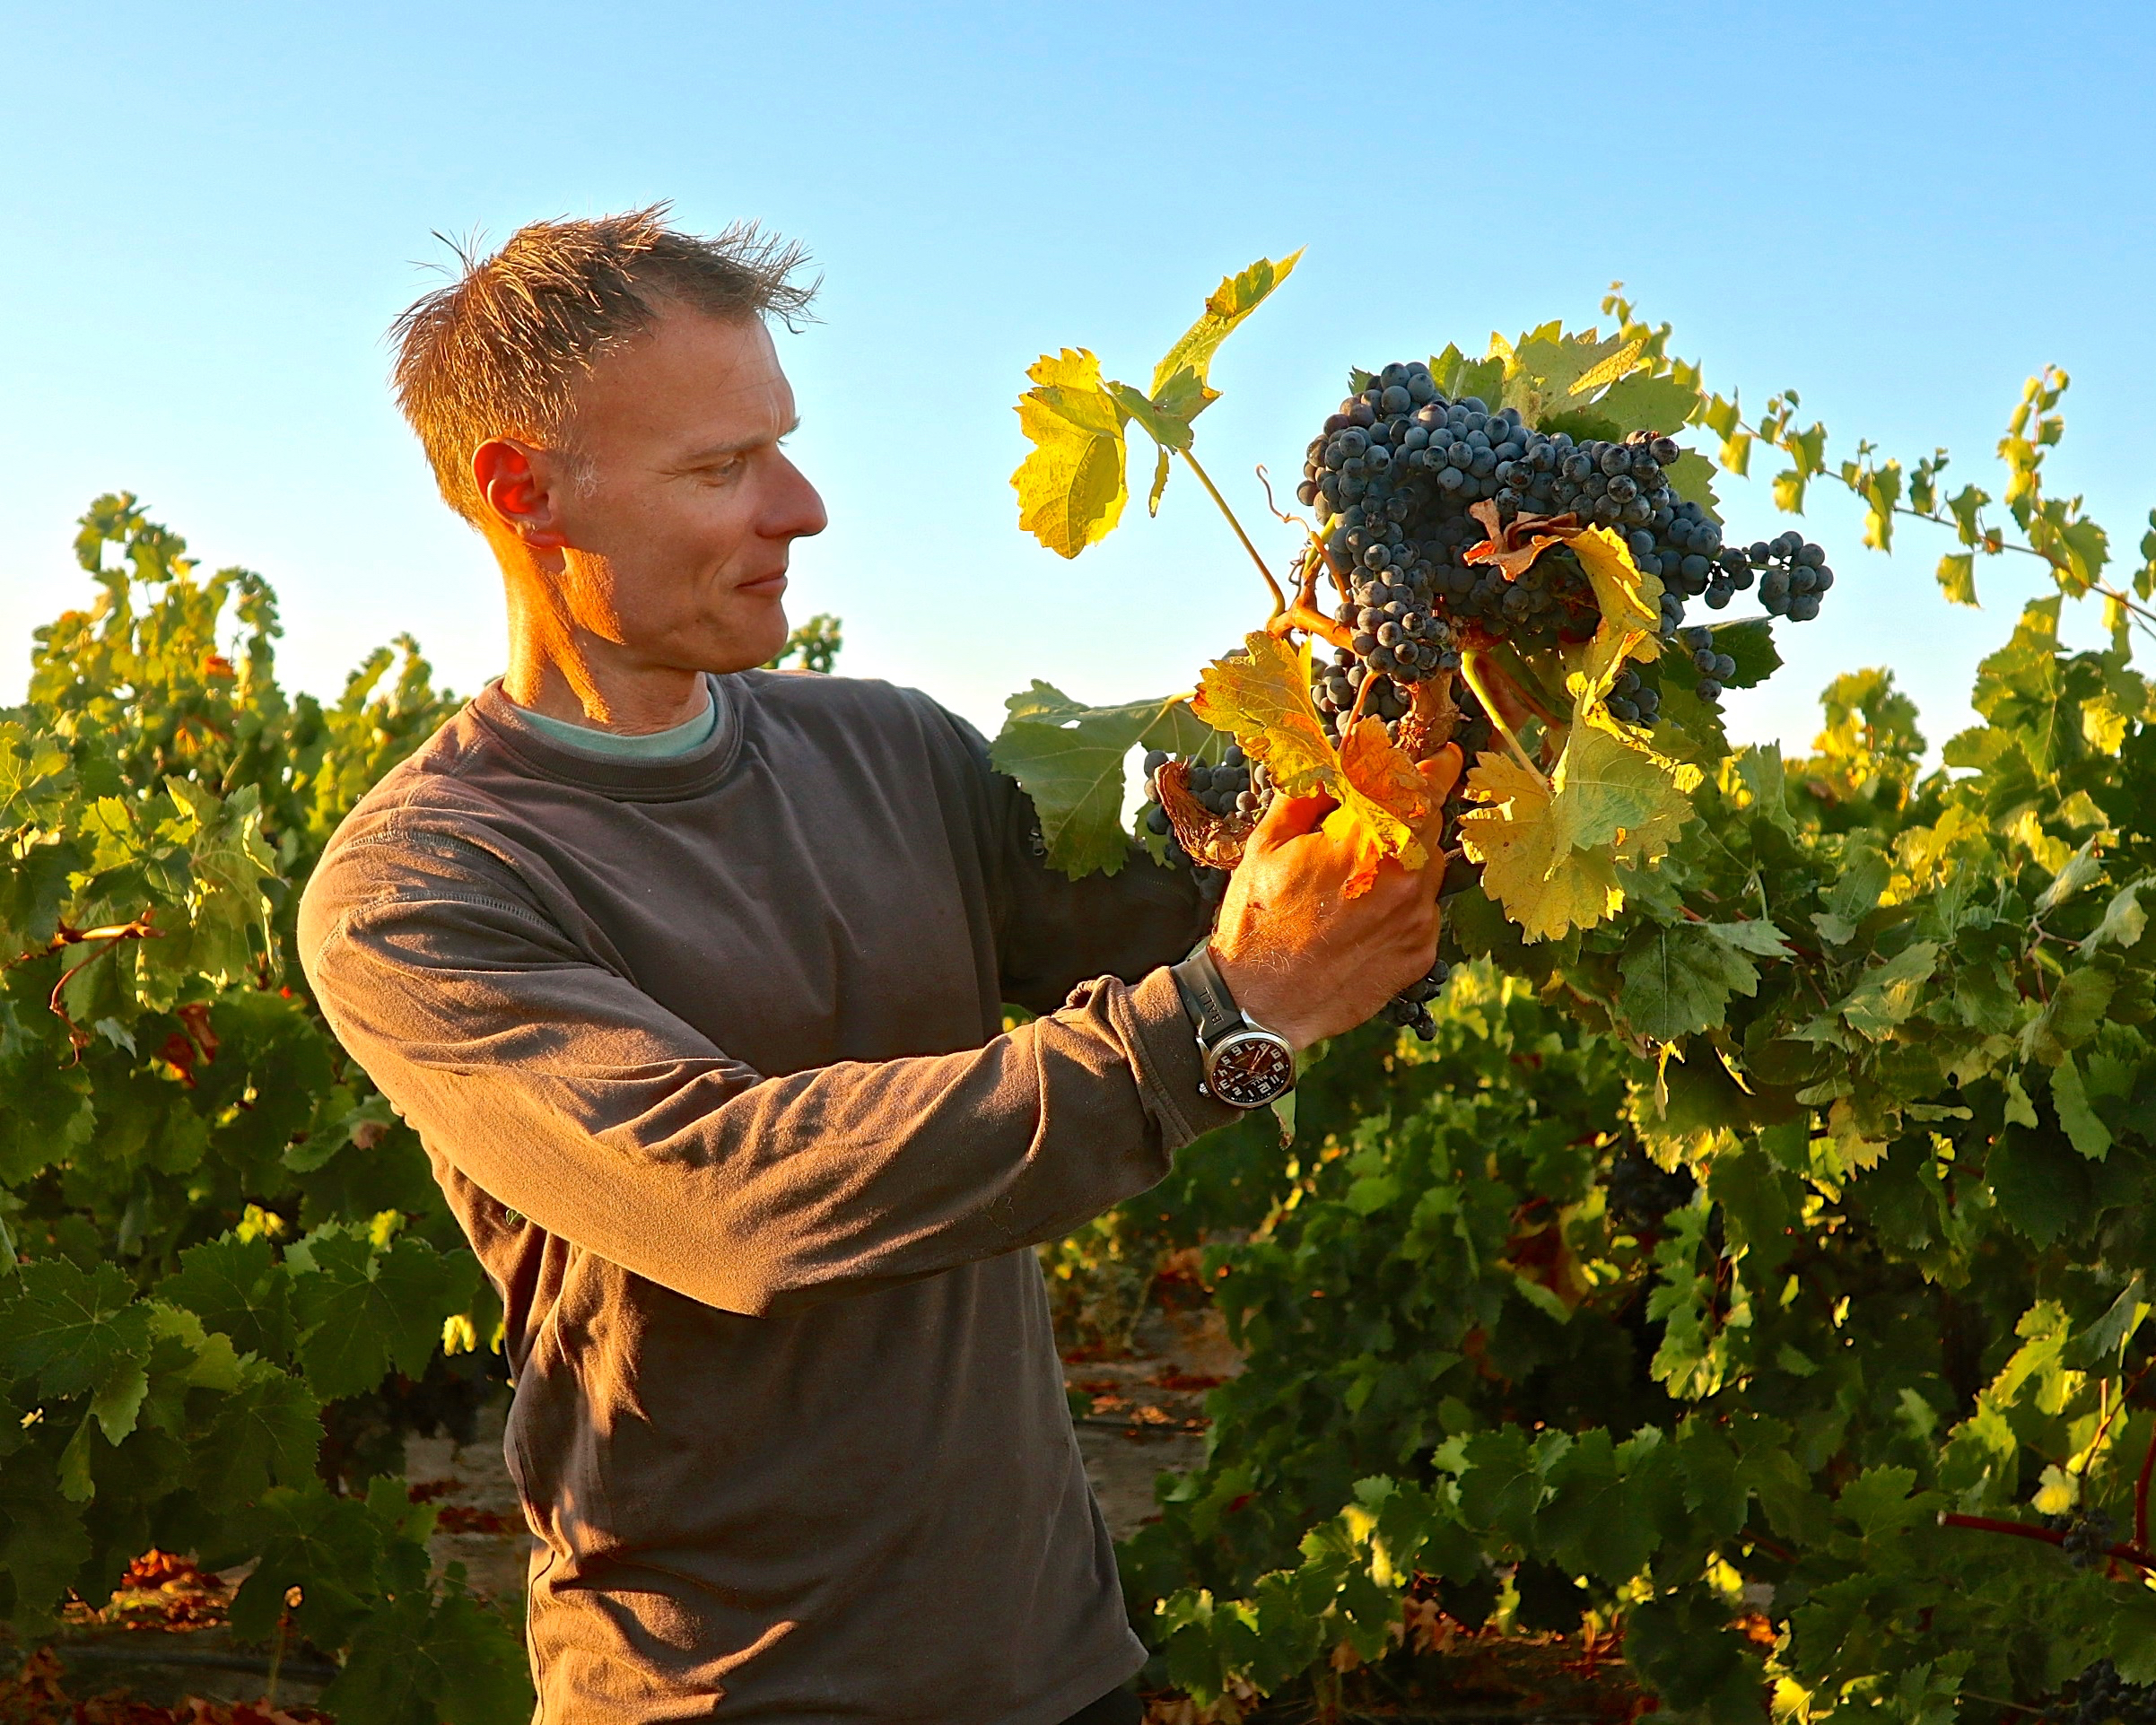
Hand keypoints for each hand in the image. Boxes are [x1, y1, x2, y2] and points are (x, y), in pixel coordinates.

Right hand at [1209, 751, 1460, 1049]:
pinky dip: (1402, 902)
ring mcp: (1418, 921)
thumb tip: (1339, 761)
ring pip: (1429, 868)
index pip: (1425, 787)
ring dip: (1405, 858)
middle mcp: (1407, 881)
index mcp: (1369, 843)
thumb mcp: (1267, 843)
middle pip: (1430, 825)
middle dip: (1409, 814)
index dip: (1438, 764)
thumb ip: (1310, 793)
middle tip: (1375, 818)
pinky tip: (1361, 915)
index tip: (1444, 753)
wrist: (1258, 1003)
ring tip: (1357, 875)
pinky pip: (1423, 910)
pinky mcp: (1421, 954)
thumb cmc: (1257, 920)